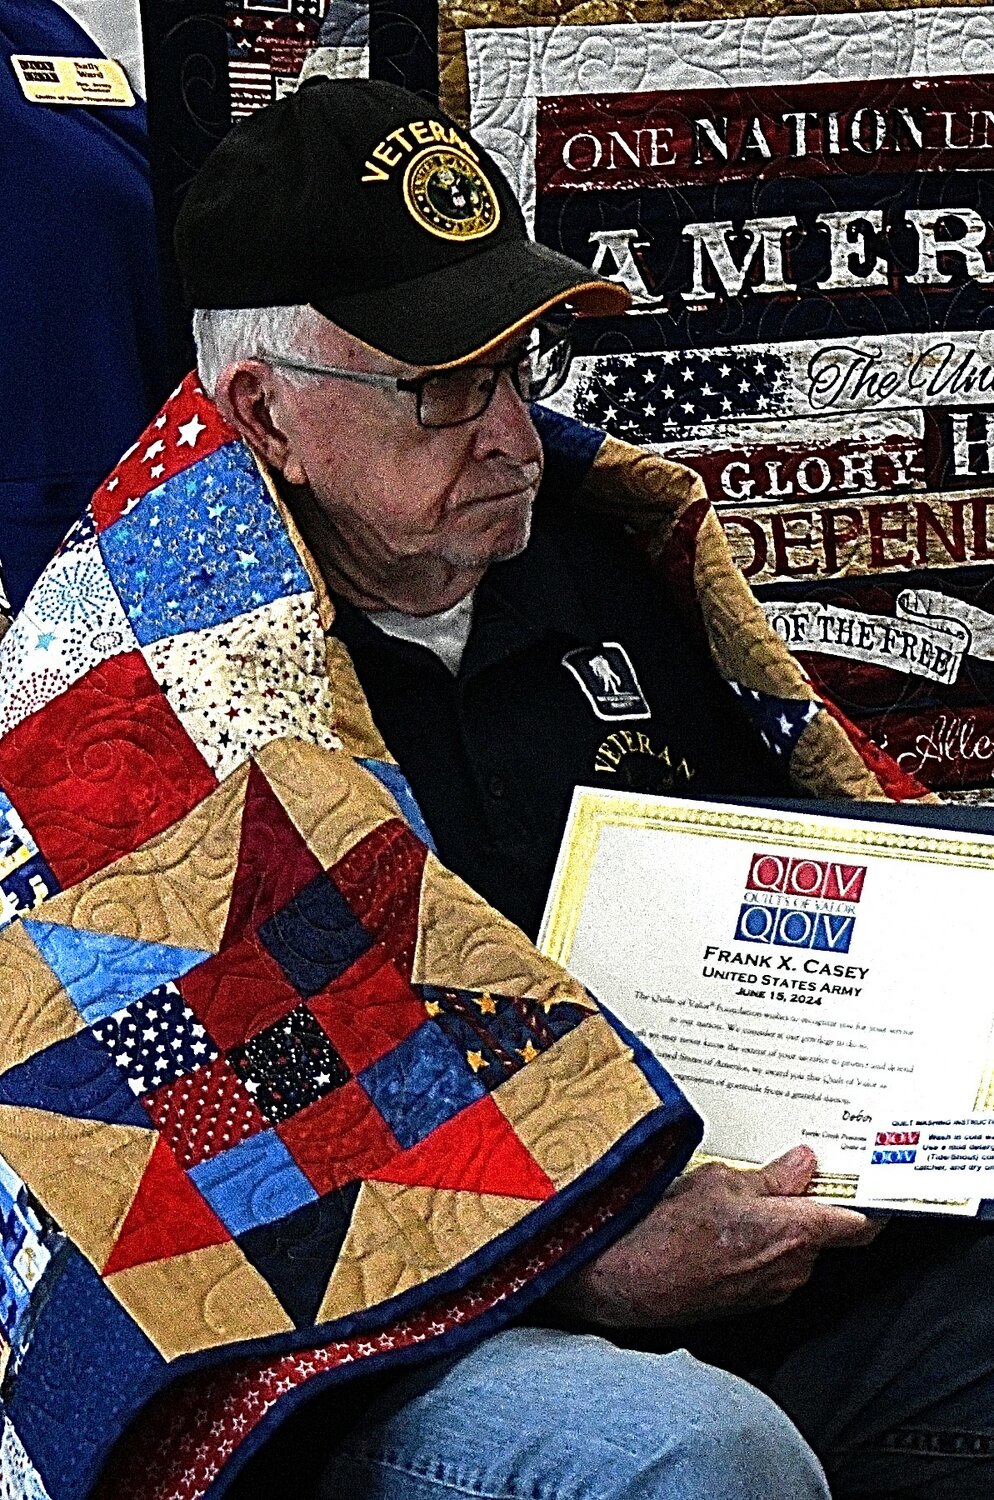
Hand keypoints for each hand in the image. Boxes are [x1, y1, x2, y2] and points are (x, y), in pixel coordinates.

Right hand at [559, 1145, 881, 1327]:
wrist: (624, 1280)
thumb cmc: (666, 1229)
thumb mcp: (719, 1181)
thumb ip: (770, 1177)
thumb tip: (802, 1165)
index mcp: (794, 1233)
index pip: (860, 1223)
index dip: (873, 1202)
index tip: (875, 1181)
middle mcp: (792, 1268)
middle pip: (826, 1233)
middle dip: (813, 1202)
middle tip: (792, 1168)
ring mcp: (771, 1290)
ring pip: (795, 1248)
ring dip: (782, 1223)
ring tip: (744, 1193)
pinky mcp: (747, 1300)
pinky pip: (770, 1265)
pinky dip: (760, 1242)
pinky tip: (726, 1223)